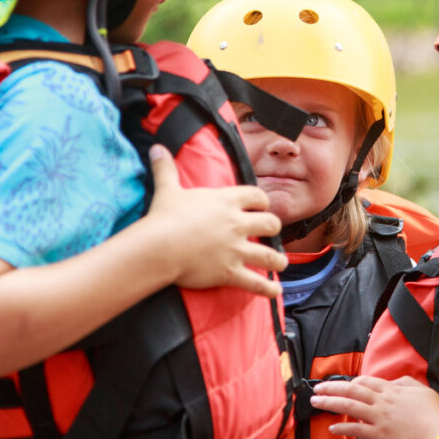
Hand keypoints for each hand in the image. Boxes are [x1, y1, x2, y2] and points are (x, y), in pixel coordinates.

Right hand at [145, 144, 284, 296]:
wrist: (160, 246)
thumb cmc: (164, 216)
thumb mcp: (168, 188)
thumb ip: (166, 168)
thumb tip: (157, 148)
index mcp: (226, 201)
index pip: (257, 197)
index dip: (262, 201)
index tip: (262, 206)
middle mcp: (237, 224)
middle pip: (270, 224)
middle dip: (273, 228)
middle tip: (270, 233)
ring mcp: (236, 249)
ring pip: (269, 255)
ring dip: (278, 260)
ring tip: (281, 263)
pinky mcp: (230, 272)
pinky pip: (256, 283)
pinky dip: (267, 289)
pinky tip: (275, 291)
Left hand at [311, 375, 438, 438]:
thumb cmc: (435, 415)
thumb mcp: (423, 390)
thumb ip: (406, 383)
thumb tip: (393, 382)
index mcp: (393, 390)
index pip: (366, 382)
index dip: (351, 382)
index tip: (341, 384)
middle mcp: (383, 401)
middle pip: (352, 390)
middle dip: (332, 388)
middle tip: (317, 388)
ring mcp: (380, 418)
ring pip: (350, 406)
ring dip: (330, 402)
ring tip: (316, 401)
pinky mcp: (380, 435)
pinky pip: (357, 429)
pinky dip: (343, 428)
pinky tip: (332, 428)